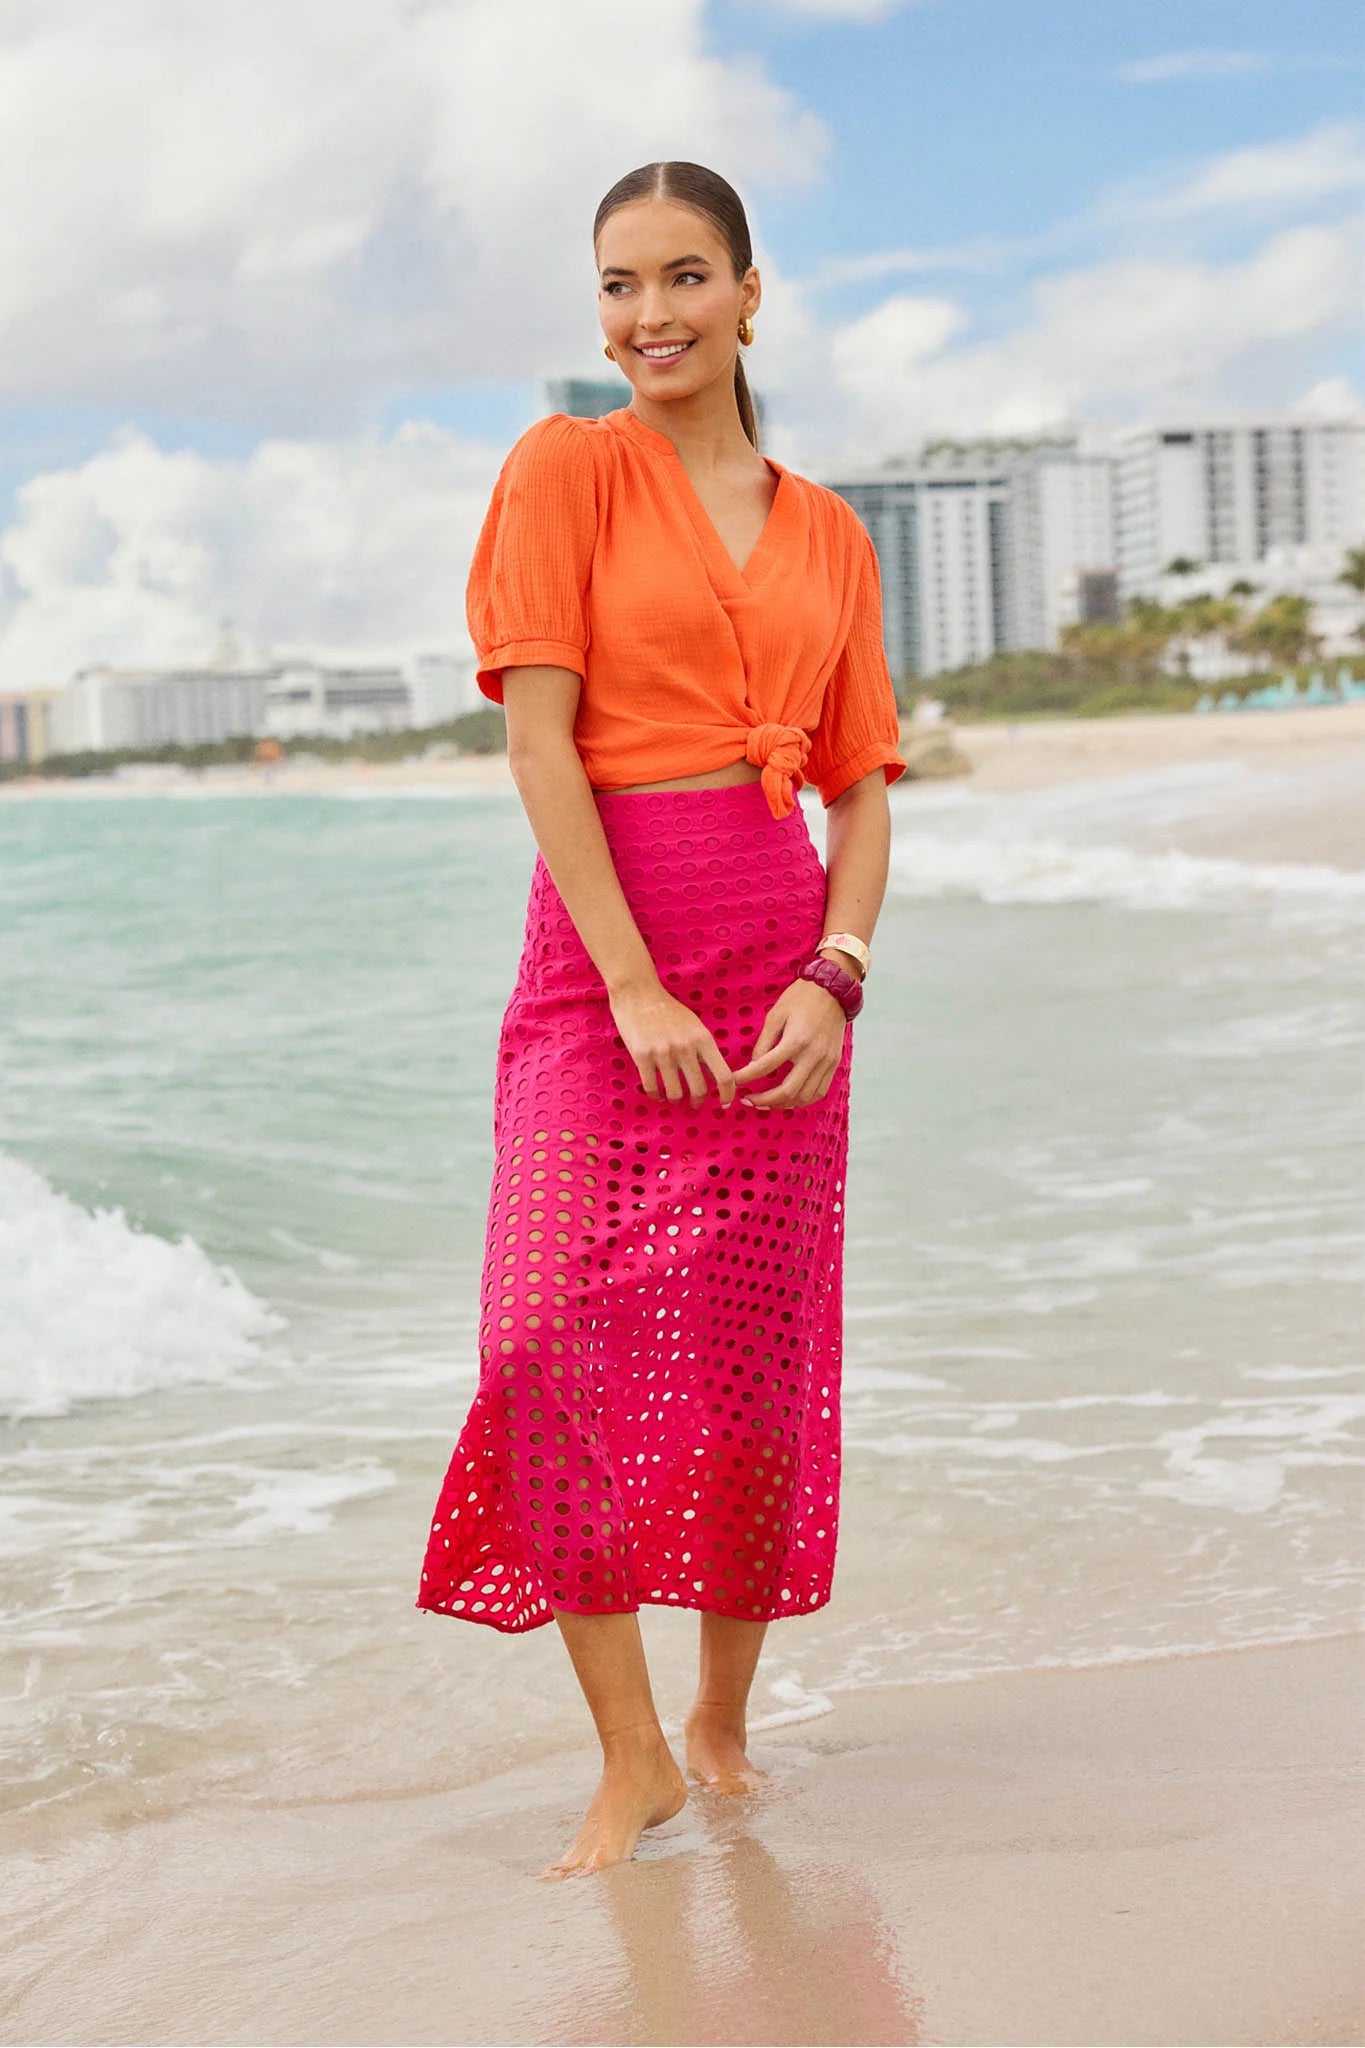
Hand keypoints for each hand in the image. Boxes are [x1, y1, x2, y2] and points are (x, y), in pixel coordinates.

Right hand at [609, 980, 736, 1106]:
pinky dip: (656, 1096)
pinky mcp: (642, 1056)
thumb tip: (712, 1077)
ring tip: (673, 1098)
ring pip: (675, 1093)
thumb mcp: (694, 1026)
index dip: (727, 1094)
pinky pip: (652, 1087)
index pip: (723, 1075)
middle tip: (694, 1103)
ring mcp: (663, 1053)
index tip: (724, 1103)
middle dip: (698, 1101)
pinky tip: (657, 1094)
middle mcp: (686, 1048)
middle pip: (699, 1089)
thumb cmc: (668, 1011)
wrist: (638, 994)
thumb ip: (703, 1050)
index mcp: (703, 1039)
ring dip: (675, 1100)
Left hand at [729, 978, 845, 1109]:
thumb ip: (764, 1042)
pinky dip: (803, 1100)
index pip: (765, 1066)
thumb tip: (753, 1066)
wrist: (834, 989)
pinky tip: (789, 1098)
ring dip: (783, 1104)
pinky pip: (819, 1091)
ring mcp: (826, 1061)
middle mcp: (814, 1055)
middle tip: (748, 1100)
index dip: (746, 1077)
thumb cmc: (802, 998)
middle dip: (764, 1100)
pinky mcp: (834, 1063)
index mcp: (796, 1040)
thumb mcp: (776, 1015)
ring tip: (767, 1102)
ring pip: (805, 1097)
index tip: (733, 1082)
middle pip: (787, 1090)